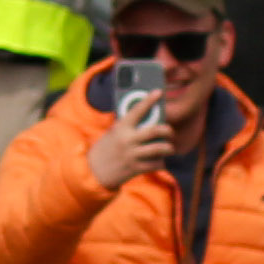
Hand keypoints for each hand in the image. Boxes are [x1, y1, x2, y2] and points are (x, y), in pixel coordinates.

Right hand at [84, 79, 177, 194]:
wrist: (94, 171)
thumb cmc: (106, 148)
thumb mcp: (114, 133)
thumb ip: (128, 126)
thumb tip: (146, 117)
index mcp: (121, 127)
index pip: (137, 110)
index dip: (149, 100)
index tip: (159, 92)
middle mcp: (127, 140)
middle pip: (155, 130)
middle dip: (168, 130)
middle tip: (170, 132)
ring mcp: (132, 155)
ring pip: (159, 148)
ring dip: (168, 148)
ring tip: (169, 148)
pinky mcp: (135, 168)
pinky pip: (156, 164)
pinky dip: (161, 162)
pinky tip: (160, 161)